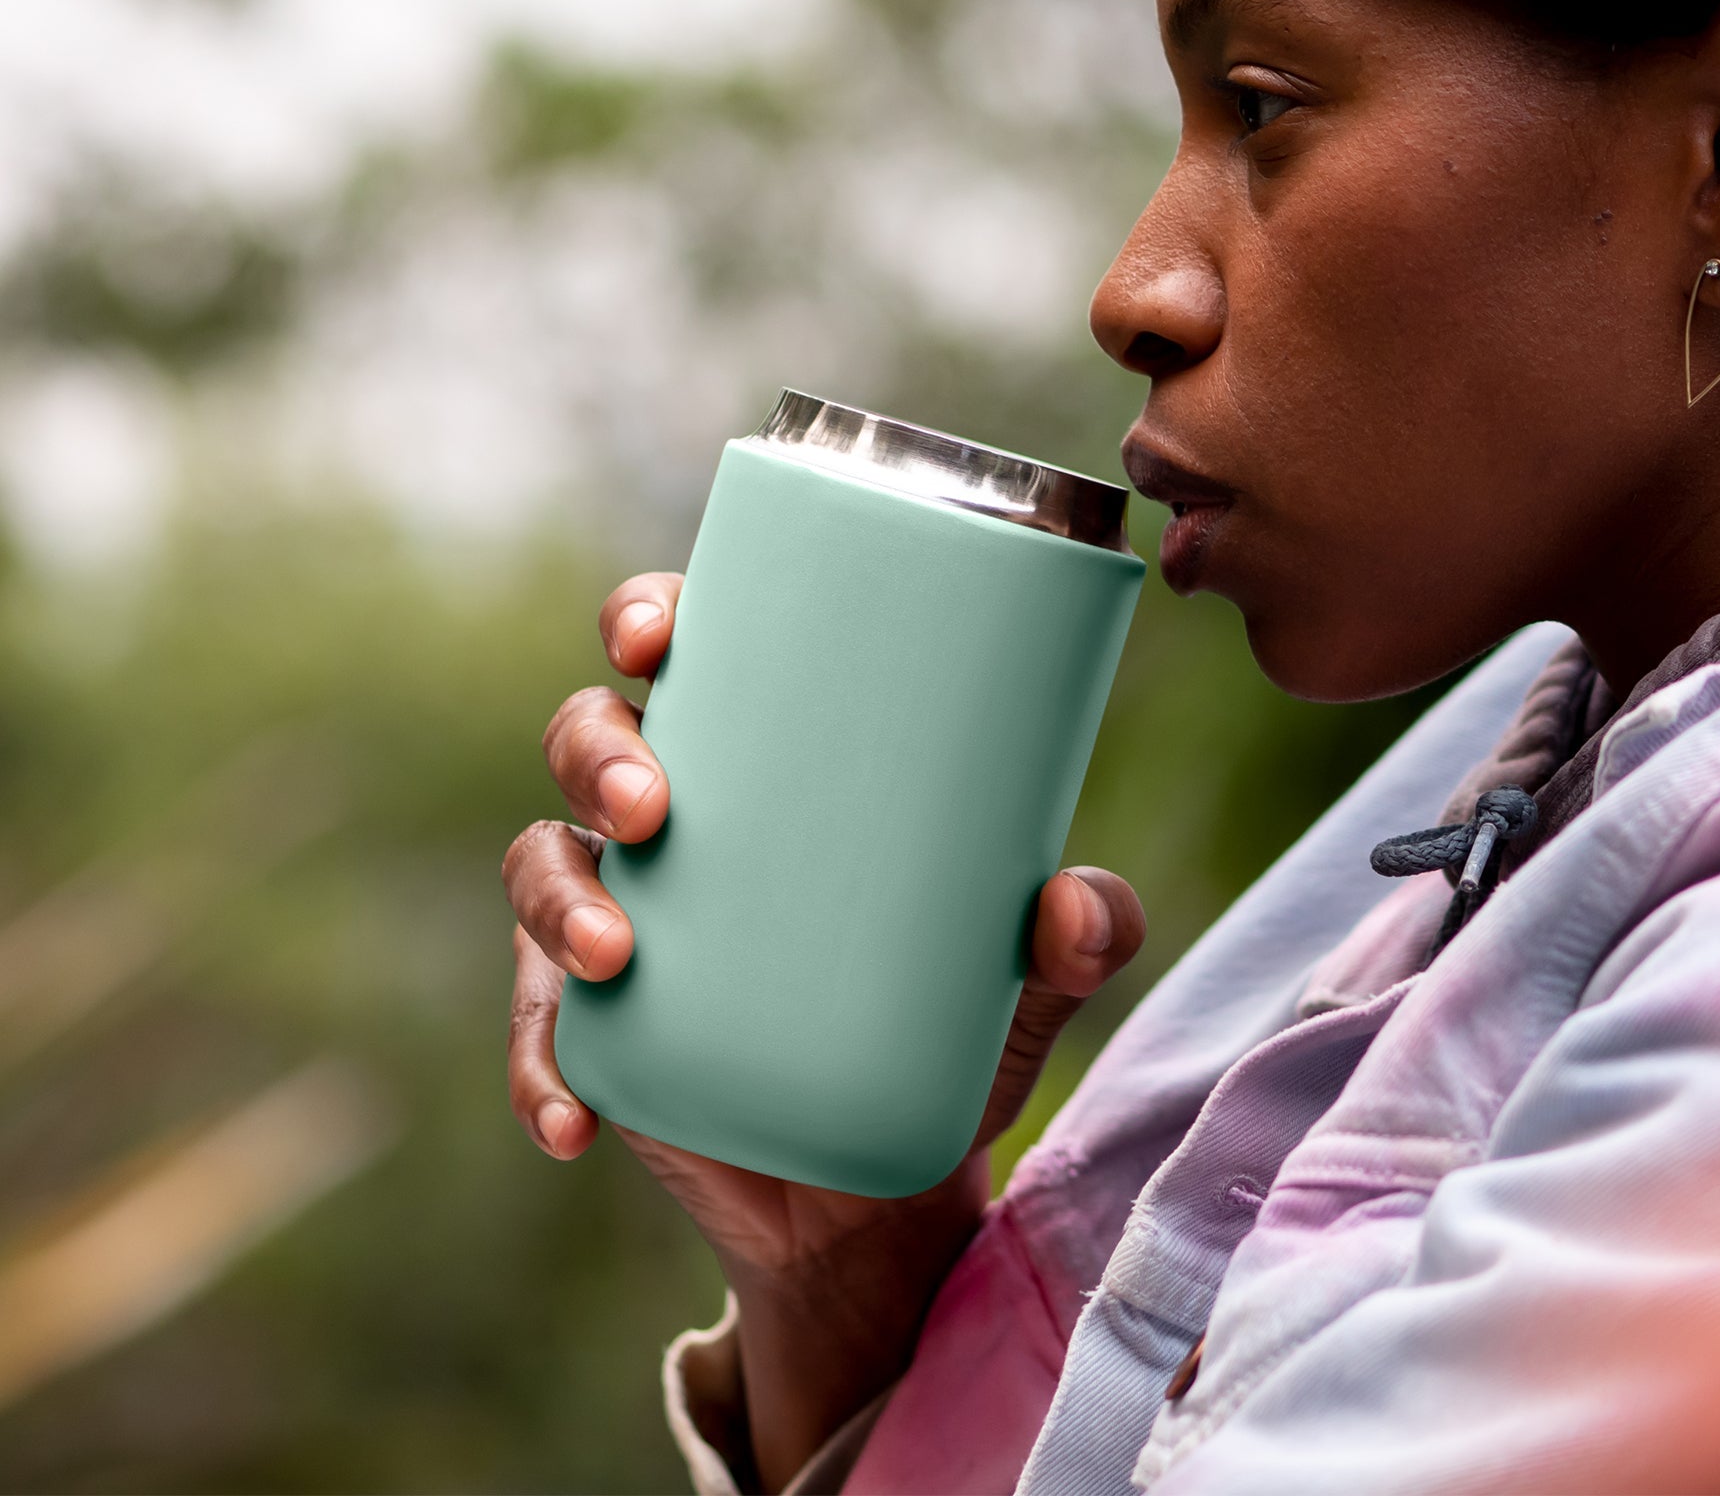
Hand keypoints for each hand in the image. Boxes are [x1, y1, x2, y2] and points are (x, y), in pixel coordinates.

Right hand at [503, 571, 1145, 1485]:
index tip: (655, 634)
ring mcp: (623, 921)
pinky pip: (538, 1028)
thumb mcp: (1026, 984)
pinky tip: (575, 1118)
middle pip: (587, 735)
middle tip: (651, 807)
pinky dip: (541, 1067)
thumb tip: (1078, 905)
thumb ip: (1081, 937)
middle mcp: (676, 824)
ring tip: (614, 955)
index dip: (648, 616)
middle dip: (596, 751)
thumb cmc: (948, 1036)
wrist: (889, 1203)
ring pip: (542, 862)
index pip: (688, 654)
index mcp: (763, 762)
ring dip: (559, 898)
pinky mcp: (595, 1029)